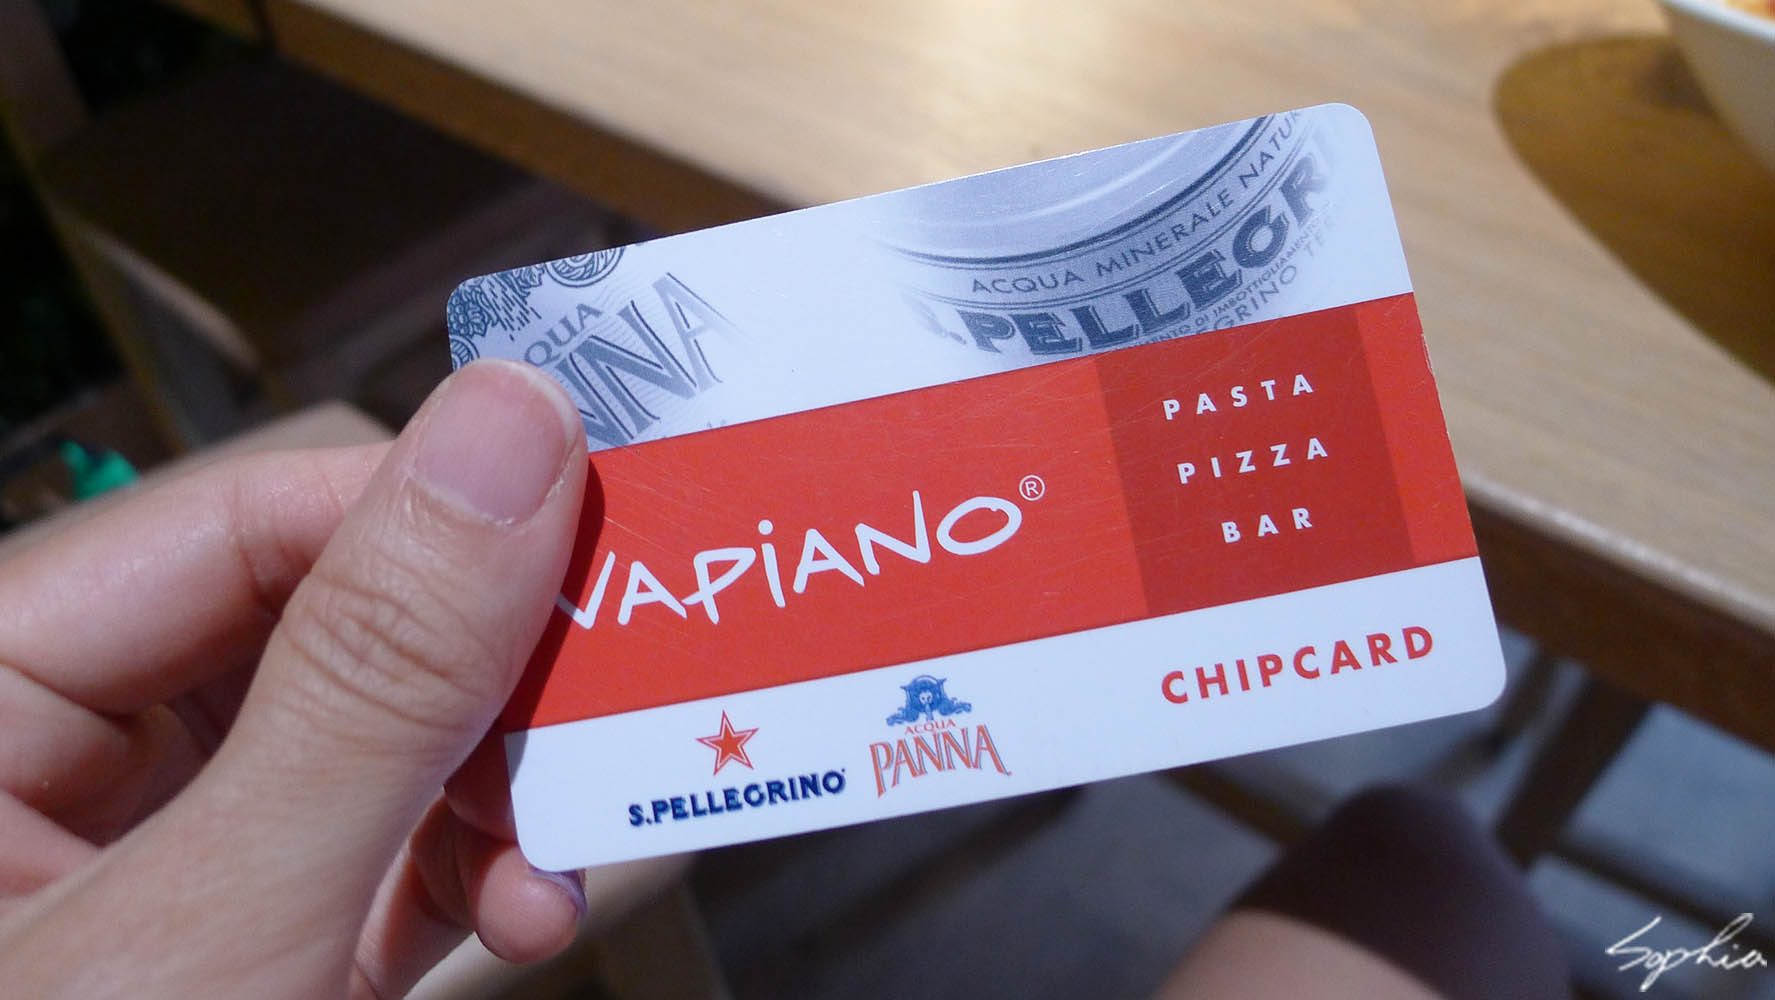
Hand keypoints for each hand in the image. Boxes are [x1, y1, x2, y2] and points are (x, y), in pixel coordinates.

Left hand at [0, 361, 590, 997]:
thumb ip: (372, 680)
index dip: (427, 512)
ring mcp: (171, 870)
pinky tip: (530, 907)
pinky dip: (482, 875)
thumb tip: (507, 431)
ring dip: (506, 798)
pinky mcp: (261, 948)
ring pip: (385, 748)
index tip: (590, 510)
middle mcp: (61, 775)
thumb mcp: (226, 912)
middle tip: (614, 683)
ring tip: (562, 853)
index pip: (231, 526)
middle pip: (331, 637)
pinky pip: (393, 858)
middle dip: (489, 687)